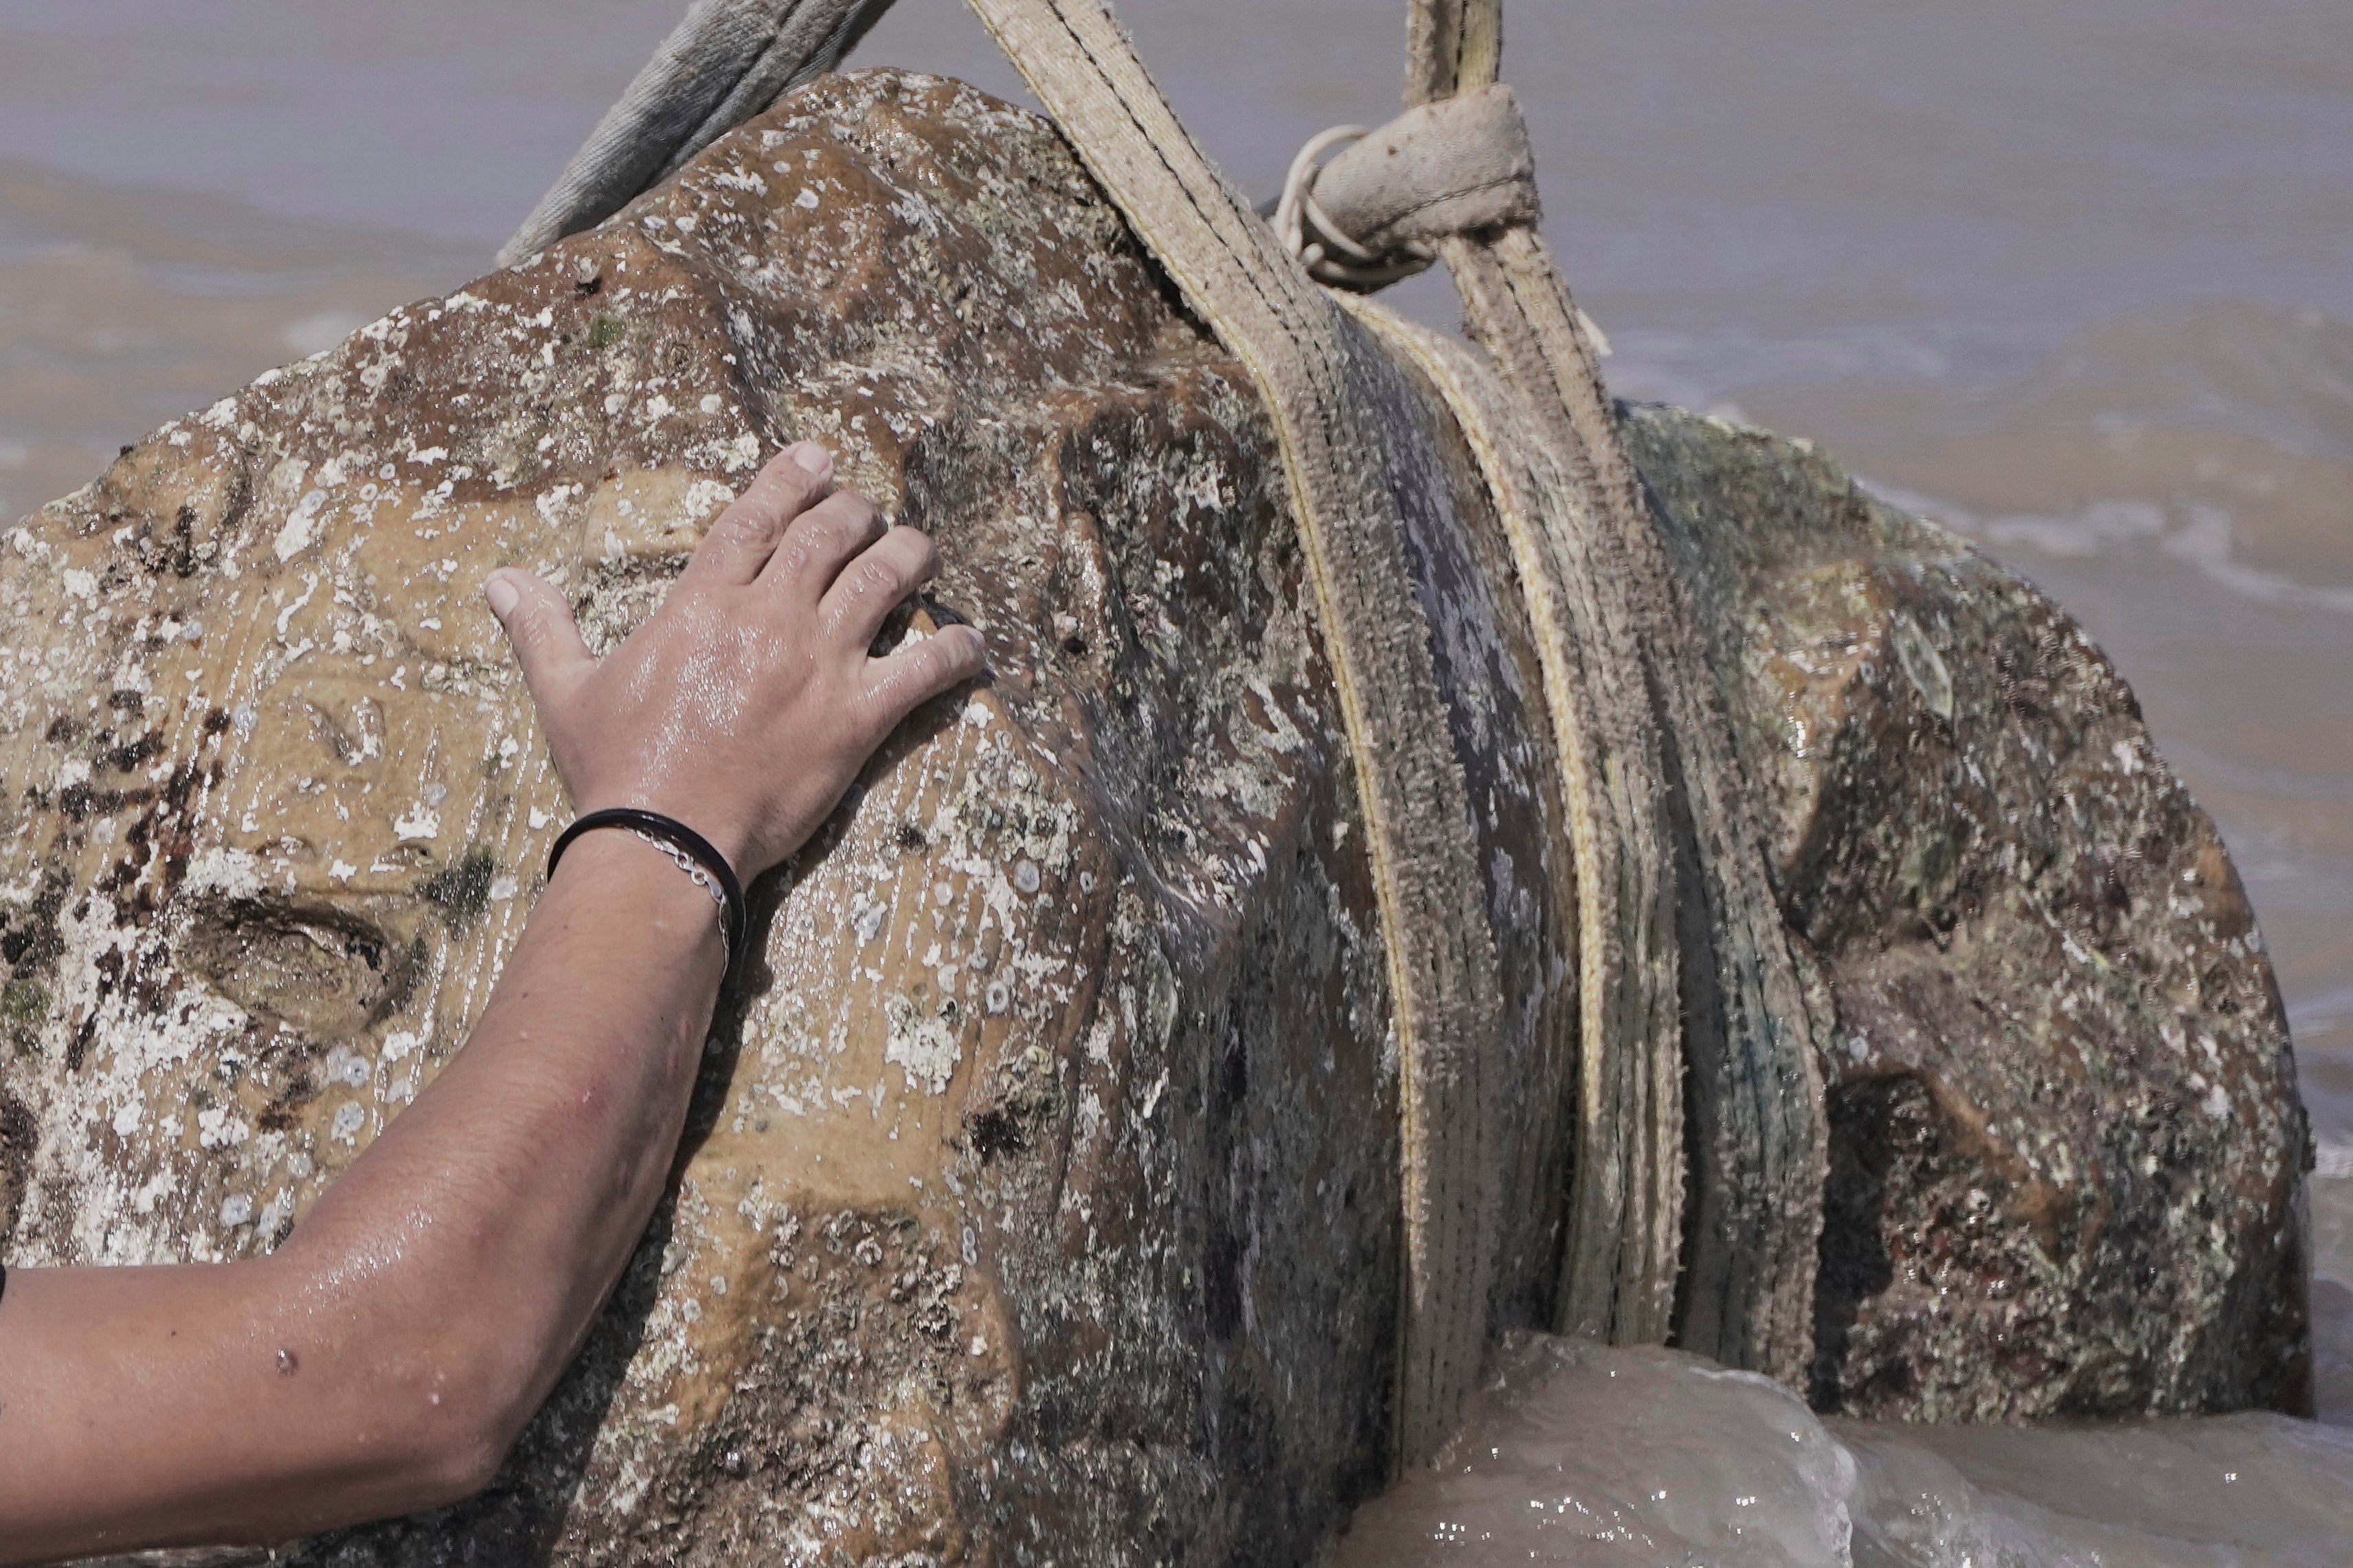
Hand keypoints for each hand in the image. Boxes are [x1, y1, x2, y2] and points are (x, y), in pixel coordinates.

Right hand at [483, 444, 986, 879]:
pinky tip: (976, 645)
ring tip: (920, 550)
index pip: (755, 517)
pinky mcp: (857, 717)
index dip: (791, 478)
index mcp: (703, 603)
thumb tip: (497, 580)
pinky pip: (923, 671)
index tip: (819, 457)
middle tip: (868, 512)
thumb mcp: (565, 690)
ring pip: (883, 583)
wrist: (663, 839)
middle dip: (856, 513)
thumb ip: (541, 627)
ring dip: (909, 556)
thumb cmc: (614, 768)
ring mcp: (819, 664)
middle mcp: (769, 619)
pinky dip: (956, 652)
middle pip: (830, 536)